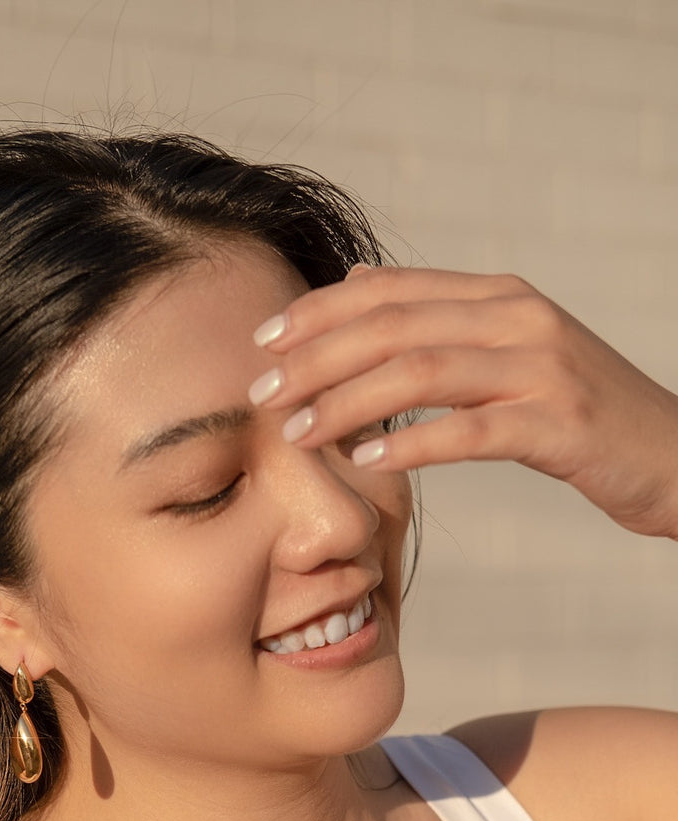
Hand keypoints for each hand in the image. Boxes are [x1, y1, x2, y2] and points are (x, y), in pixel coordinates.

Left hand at [249, 266, 677, 539]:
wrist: (674, 456)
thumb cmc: (579, 415)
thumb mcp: (511, 351)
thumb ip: (440, 318)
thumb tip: (361, 282)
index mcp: (499, 298)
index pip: (390, 290)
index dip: (319, 313)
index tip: (262, 343)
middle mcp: (519, 320)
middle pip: (394, 326)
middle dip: (315, 360)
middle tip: (261, 396)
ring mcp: (543, 369)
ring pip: (422, 373)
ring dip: (347, 403)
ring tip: (296, 434)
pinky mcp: (560, 426)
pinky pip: (471, 431)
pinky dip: (412, 445)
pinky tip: (367, 462)